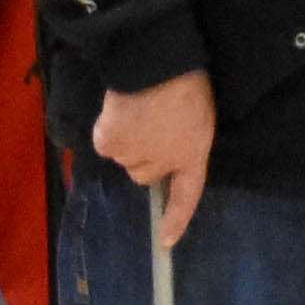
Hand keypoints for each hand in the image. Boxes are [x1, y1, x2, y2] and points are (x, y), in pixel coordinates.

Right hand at [96, 68, 214, 237]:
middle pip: (145, 173)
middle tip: (150, 122)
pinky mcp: (109, 143)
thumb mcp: (198, 114)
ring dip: (127, 140)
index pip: (186, 195)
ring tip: (137, 109)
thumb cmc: (186, 80)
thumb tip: (165, 148)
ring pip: (125, 157)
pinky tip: (119, 109)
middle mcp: (163, 163)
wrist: (156, 63)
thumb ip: (183, 139)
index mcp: (193, 153)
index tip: (167, 240)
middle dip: (146, 155)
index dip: (177, 219)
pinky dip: (109, 130)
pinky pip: (105, 143)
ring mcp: (134, 155)